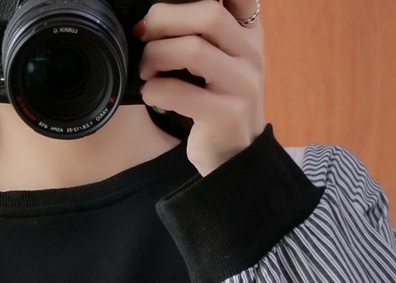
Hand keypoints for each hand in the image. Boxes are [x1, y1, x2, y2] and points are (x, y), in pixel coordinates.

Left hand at [134, 0, 266, 176]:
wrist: (234, 155)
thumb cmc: (217, 102)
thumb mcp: (220, 60)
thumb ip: (203, 32)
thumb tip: (155, 15)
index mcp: (248, 32)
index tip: (168, 9)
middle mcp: (251, 54)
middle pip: (208, 14)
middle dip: (164, 19)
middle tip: (144, 35)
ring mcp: (243, 86)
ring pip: (193, 50)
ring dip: (156, 55)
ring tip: (146, 69)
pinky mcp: (227, 115)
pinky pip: (181, 93)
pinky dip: (156, 90)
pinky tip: (150, 94)